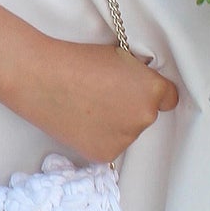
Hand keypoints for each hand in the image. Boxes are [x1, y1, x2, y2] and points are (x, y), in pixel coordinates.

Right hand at [29, 42, 179, 164]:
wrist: (40, 79)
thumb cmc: (76, 60)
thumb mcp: (118, 57)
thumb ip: (137, 76)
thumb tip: (139, 87)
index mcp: (152, 90)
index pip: (168, 98)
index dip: (151, 92)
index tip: (136, 91)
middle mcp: (145, 116)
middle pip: (146, 115)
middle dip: (130, 107)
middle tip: (102, 95)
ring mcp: (126, 138)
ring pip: (126, 132)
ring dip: (114, 124)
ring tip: (86, 107)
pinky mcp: (105, 154)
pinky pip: (109, 145)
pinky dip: (98, 137)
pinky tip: (81, 122)